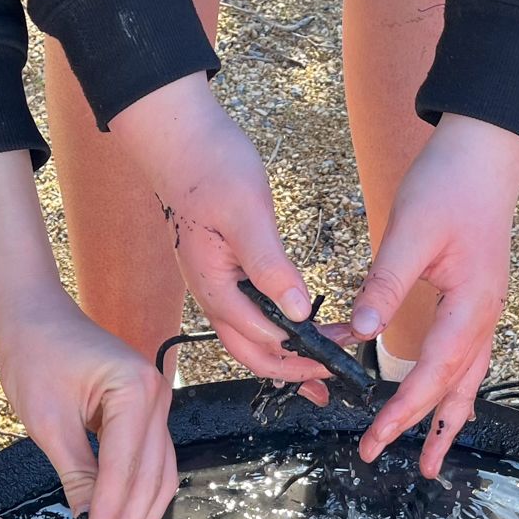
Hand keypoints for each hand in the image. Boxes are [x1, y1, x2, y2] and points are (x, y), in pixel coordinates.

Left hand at [0, 289, 177, 518]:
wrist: (32, 312)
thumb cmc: (32, 352)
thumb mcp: (48, 420)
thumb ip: (77, 475)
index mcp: (136, 390)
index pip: (127, 470)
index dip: (110, 517)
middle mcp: (159, 396)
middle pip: (153, 479)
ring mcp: (158, 406)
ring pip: (160, 478)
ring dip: (137, 518)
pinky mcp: (146, 415)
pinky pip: (151, 466)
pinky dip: (136, 497)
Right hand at [111, 75, 330, 397]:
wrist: (179, 141)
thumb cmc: (211, 169)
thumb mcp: (248, 215)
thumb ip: (270, 267)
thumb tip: (298, 312)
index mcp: (217, 289)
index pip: (264, 340)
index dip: (303, 354)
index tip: (339, 356)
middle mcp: (213, 298)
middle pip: (253, 355)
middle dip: (294, 370)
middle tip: (334, 376)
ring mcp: (216, 288)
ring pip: (250, 341)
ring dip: (286, 358)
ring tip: (321, 370)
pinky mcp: (223, 275)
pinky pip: (249, 319)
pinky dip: (276, 335)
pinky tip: (296, 333)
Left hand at [348, 117, 518, 475]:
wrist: (485, 153)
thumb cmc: (449, 185)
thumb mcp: (411, 230)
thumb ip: (386, 283)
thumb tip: (361, 333)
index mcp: (471, 305)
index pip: (433, 373)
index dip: (403, 411)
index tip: (376, 437)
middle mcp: (484, 316)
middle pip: (459, 388)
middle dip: (433, 430)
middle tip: (417, 470)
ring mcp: (484, 311)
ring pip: (469, 379)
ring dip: (449, 418)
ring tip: (434, 456)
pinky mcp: (475, 302)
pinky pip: (466, 358)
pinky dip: (451, 387)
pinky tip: (440, 402)